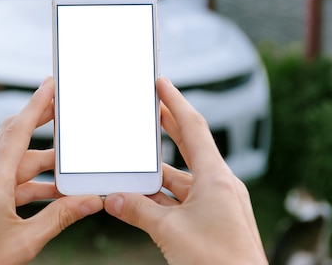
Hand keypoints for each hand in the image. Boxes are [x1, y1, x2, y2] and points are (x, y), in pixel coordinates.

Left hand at [0, 77, 102, 264]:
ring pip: (15, 158)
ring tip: (68, 156)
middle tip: (62, 103)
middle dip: (40, 117)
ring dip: (41, 155)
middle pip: (15, 135)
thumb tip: (89, 202)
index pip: (18, 130)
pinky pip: (11, 178)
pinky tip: (52, 187)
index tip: (50, 84)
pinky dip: (32, 179)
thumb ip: (60, 217)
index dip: (37, 104)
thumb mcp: (25, 241)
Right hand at [104, 77, 266, 263]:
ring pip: (179, 181)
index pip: (194, 128)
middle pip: (188, 148)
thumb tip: (112, 198)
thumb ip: (138, 211)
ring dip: (155, 175)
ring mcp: (216, 206)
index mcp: (216, 178)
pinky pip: (180, 203)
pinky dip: (160, 199)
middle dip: (168, 128)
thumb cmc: (218, 262)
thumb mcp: (170, 232)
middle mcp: (219, 187)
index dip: (175, 102)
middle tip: (150, 109)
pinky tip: (138, 199)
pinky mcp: (210, 224)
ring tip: (130, 163)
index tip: (162, 83)